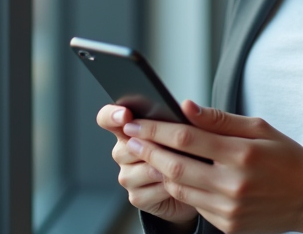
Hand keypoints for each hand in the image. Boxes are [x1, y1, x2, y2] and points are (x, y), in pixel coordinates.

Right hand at [96, 104, 198, 228]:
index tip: (125, 115)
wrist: (196, 186)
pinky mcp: (136, 197)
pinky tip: (177, 184)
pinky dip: (165, 189)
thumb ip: (183, 117)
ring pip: (138, 171)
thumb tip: (186, 106)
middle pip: (124, 148)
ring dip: (162, 169)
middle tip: (172, 147)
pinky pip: (147, 192)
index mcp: (130, 129)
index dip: (111, 115)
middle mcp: (123, 152)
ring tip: (182, 167)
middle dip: (151, 148)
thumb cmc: (189, 152)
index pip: (107, 117)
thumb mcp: (188, 130)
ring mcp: (127, 175)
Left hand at [122, 100, 302, 233]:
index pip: (187, 138)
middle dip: (148, 151)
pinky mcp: (228, 225)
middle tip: (130, 138)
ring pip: (180, 189)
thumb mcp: (259, 127)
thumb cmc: (285, 157)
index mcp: (241, 153)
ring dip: (159, 171)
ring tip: (146, 154)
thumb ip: (219, 119)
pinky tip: (174, 175)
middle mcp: (233, 184)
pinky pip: (194, 205)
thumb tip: (185, 106)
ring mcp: (229, 208)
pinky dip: (180, 189)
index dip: (156, 130)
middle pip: (175, 167)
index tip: (137, 122)